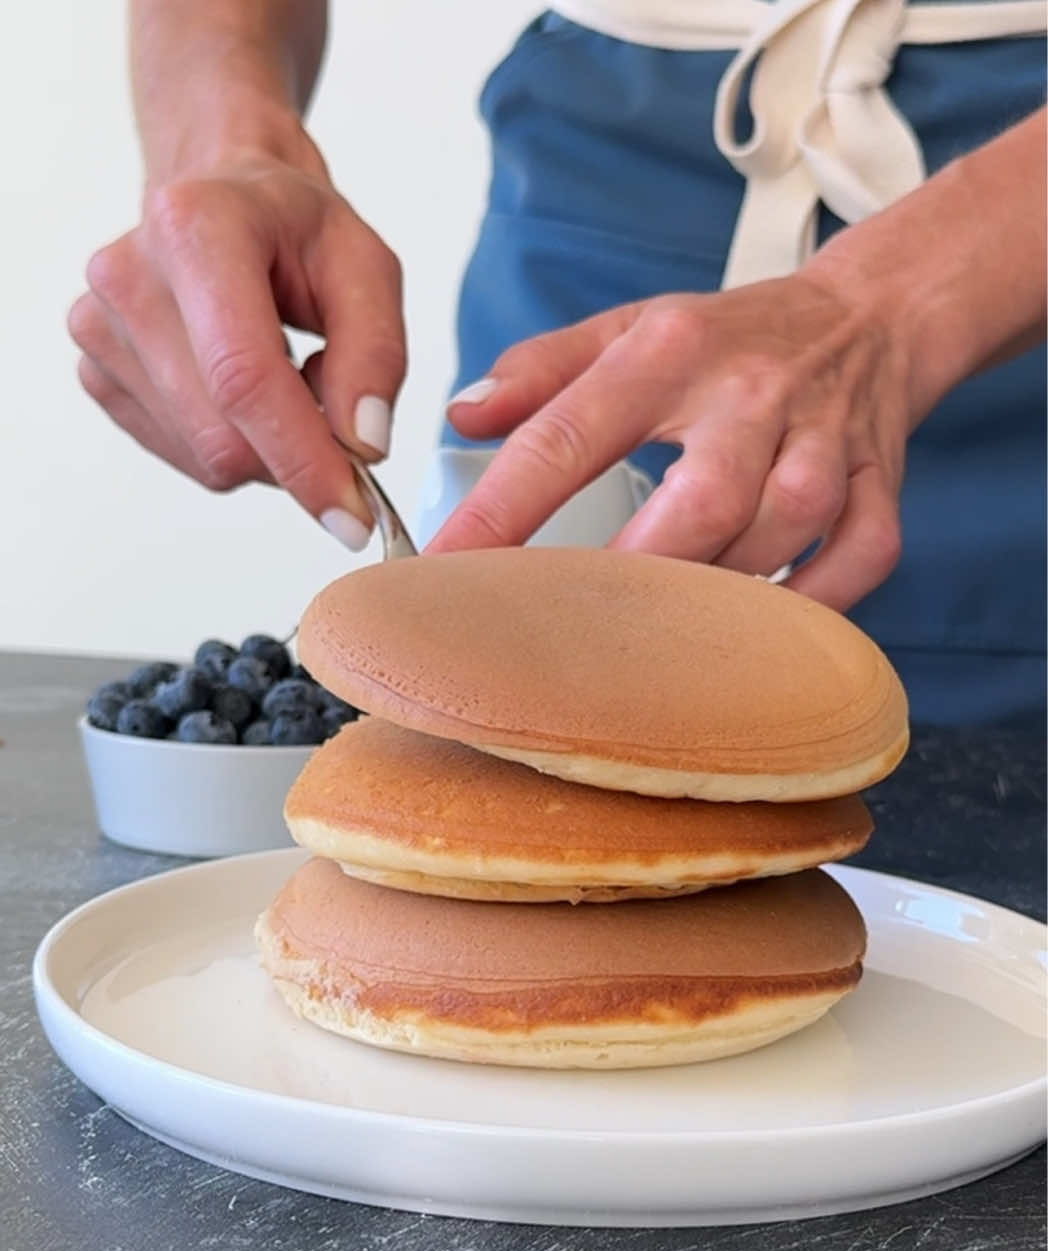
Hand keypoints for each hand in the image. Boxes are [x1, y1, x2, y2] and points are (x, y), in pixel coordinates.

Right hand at [68, 145, 404, 547]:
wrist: (222, 196)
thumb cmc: (292, 229)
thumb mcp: (366, 269)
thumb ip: (377, 355)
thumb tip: (363, 445)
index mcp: (197, 228)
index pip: (244, 377)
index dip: (302, 460)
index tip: (352, 515)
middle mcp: (130, 275)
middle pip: (222, 433)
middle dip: (295, 459)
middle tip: (337, 425)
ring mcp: (101, 327)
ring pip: (205, 456)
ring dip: (266, 447)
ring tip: (284, 377)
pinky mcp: (98, 370)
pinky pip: (184, 454)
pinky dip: (232, 442)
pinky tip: (239, 390)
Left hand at [433, 273, 914, 608]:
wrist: (867, 317)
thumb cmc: (727, 341)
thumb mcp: (628, 329)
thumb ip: (540, 369)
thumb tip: (460, 417)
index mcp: (670, 352)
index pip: (568, 436)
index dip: (500, 511)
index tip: (448, 572)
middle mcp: (752, 396)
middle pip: (695, 504)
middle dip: (632, 575)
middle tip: (570, 627)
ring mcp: (826, 444)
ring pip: (776, 539)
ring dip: (718, 595)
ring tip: (663, 637)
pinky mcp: (880, 487)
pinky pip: (855, 562)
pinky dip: (814, 605)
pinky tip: (763, 628)